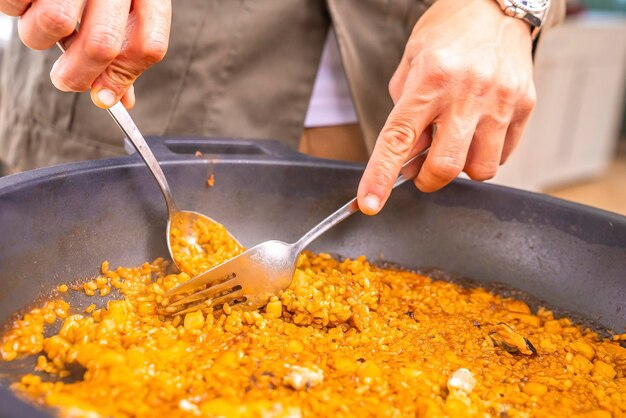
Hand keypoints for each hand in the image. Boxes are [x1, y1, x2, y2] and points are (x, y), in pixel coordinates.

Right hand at [0, 0, 170, 108]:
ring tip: (43, 20)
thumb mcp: (121, 8)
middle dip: (79, 76)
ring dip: (41, 38)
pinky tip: (29, 1)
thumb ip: (123, 52)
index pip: (148, 46)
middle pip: (103, 44)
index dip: (123, 78)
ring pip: (53, 23)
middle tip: (66, 80)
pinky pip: (15, 6)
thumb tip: (114, 99)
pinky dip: (17, 11)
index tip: (103, 97)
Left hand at [357, 0, 535, 214]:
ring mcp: (500, 100)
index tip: (370, 203)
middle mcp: (467, 92)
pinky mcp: (525, 105)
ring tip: (457, 141)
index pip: (398, 139)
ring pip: (480, 169)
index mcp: (429, 80)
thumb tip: (405, 158)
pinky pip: (504, 154)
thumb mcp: (411, 63)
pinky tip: (479, 130)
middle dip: (428, 180)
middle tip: (423, 170)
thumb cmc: (448, 33)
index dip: (381, 177)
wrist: (496, 5)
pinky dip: (486, 153)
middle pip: (445, 167)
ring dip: (461, 167)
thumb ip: (404, 111)